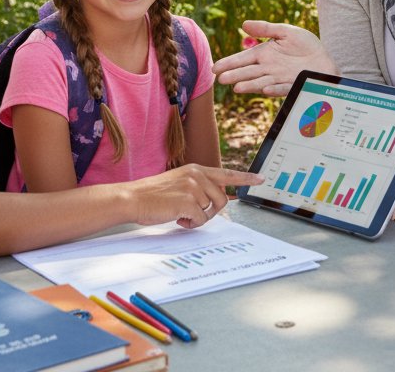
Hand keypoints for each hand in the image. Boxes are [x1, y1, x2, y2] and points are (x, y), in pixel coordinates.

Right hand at [127, 165, 262, 228]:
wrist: (133, 198)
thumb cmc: (153, 195)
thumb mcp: (179, 183)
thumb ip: (197, 188)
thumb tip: (214, 203)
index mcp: (196, 169)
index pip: (226, 173)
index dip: (245, 178)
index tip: (260, 178)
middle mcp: (197, 175)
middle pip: (223, 199)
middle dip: (211, 211)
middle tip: (192, 214)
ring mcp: (193, 187)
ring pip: (212, 211)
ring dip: (199, 218)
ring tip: (181, 214)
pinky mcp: (188, 201)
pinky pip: (201, 220)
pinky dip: (191, 225)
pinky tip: (177, 219)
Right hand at [212, 21, 334, 95]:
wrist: (324, 59)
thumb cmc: (305, 45)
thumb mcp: (285, 31)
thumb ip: (265, 29)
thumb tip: (244, 24)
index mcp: (265, 53)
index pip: (243, 59)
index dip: (229, 63)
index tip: (215, 68)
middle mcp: (269, 68)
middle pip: (248, 72)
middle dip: (235, 75)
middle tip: (221, 79)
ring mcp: (279, 78)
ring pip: (261, 82)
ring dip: (250, 85)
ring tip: (237, 87)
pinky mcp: (292, 84)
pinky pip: (282, 87)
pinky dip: (274, 89)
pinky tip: (265, 89)